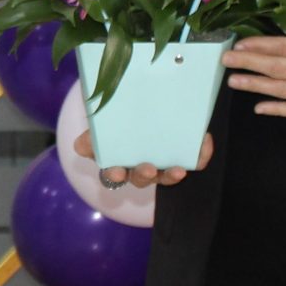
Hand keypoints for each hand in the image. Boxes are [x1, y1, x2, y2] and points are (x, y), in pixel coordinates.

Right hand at [74, 127, 212, 188]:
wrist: (145, 107)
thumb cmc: (117, 118)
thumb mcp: (101, 122)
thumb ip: (92, 133)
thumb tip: (80, 146)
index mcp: (115, 158)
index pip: (110, 170)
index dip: (113, 173)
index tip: (115, 171)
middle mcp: (136, 166)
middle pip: (138, 178)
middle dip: (143, 175)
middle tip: (147, 168)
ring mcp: (159, 165)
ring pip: (164, 177)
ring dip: (170, 176)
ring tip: (178, 170)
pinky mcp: (181, 159)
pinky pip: (192, 163)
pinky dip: (200, 156)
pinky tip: (205, 141)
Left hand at [221, 21, 285, 117]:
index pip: (285, 46)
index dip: (260, 45)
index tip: (240, 42)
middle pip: (278, 68)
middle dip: (248, 63)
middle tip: (225, 60)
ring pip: (283, 91)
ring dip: (256, 86)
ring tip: (234, 81)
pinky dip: (278, 110)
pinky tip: (260, 108)